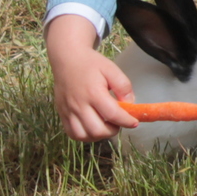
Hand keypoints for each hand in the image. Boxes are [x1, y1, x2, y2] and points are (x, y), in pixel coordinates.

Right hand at [44, 13, 138, 141]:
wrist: (67, 59)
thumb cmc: (91, 64)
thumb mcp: (112, 69)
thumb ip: (123, 86)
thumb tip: (130, 103)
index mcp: (93, 93)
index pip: (112, 114)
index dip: (126, 121)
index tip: (135, 122)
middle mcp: (79, 105)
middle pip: (97, 130)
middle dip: (112, 131)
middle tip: (118, 123)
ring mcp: (68, 111)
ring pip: (83, 135)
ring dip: (98, 135)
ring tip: (106, 125)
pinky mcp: (62, 114)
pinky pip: (72, 133)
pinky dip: (85, 135)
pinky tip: (93, 127)